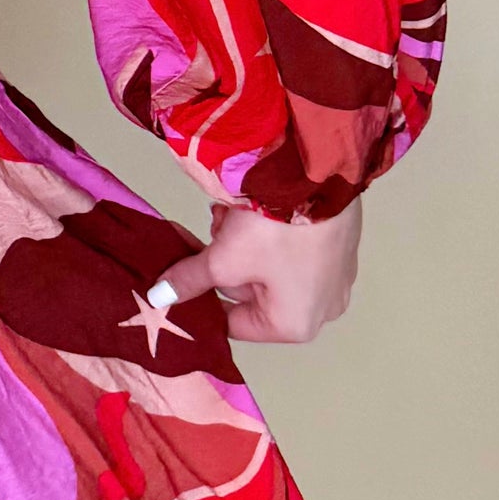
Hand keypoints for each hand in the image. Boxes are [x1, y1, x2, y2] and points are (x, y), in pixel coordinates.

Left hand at [158, 195, 362, 343]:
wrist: (319, 175)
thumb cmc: (276, 230)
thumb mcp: (224, 259)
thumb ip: (190, 280)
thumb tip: (159, 298)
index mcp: (295, 324)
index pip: (234, 323)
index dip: (202, 298)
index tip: (182, 274)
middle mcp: (322, 309)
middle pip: (251, 292)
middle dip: (224, 259)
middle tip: (213, 228)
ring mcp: (335, 277)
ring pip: (269, 266)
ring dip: (242, 242)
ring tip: (231, 213)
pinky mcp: (339, 246)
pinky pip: (292, 249)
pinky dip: (268, 232)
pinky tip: (252, 206)